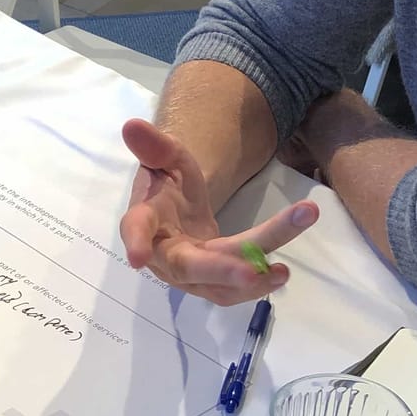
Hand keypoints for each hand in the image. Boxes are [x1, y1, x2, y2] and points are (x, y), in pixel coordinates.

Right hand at [117, 117, 317, 305]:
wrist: (177, 210)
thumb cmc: (167, 183)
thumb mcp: (166, 158)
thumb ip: (154, 146)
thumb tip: (133, 125)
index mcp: (145, 220)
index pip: (136, 229)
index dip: (136, 242)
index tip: (137, 258)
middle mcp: (163, 255)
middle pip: (188, 267)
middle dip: (221, 270)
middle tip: (254, 269)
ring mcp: (188, 275)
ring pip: (217, 284)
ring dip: (250, 281)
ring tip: (283, 272)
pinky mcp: (210, 284)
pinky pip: (231, 291)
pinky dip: (258, 285)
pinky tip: (282, 273)